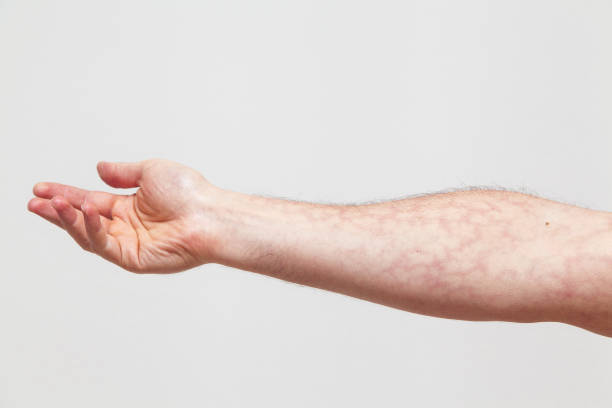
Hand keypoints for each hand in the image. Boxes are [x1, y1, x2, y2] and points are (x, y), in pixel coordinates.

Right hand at [27, 159, 221, 272]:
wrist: (209, 215)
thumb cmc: (190, 193)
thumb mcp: (151, 171)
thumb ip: (123, 172)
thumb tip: (99, 168)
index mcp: (129, 207)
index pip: (88, 200)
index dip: (64, 194)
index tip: (41, 188)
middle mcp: (126, 227)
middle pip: (82, 220)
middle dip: (57, 211)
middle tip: (34, 201)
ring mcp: (129, 244)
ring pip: (88, 235)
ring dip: (68, 219)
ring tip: (52, 204)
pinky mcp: (133, 259)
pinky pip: (104, 245)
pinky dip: (90, 229)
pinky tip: (83, 212)